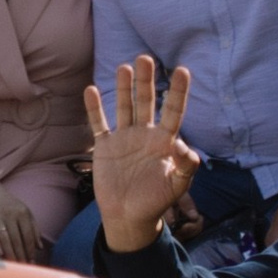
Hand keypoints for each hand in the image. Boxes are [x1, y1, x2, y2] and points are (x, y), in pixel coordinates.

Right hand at [0, 180, 44, 263]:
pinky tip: (0, 253)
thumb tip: (40, 247)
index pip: (28, 235)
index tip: (32, 263)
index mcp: (22, 213)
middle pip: (17, 239)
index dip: (30, 250)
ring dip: (10, 253)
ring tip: (13, 265)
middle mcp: (11, 214)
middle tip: (23, 267)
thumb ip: (34, 228)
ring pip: (5, 238)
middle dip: (21, 255)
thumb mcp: (24, 212)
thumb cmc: (8, 205)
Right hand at [83, 58, 200, 255]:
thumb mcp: (176, 186)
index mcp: (164, 141)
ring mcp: (124, 138)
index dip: (178, 92)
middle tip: (145, 59)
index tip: (182, 70)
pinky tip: (90, 90)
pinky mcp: (105, 146)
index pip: (173, 111)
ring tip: (124, 67)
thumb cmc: (156, 202)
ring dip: (123, 88)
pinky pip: (99, 123)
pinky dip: (94, 108)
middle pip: (146, 101)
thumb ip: (185, 168)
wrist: (129, 217)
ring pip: (124, 107)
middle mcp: (144, 134)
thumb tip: (187, 148)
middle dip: (146, 81)